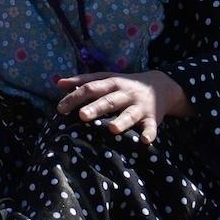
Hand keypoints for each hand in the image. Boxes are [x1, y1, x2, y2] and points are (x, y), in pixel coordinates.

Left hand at [56, 71, 189, 144]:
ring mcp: (139, 106)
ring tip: (112, 129)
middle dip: (95, 108)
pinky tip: (145, 141)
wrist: (161, 86)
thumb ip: (83, 81)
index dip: (75, 97)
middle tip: (82, 116)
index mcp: (111, 83)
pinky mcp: (153, 119)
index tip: (60, 109)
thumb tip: (58, 83)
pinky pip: (151, 127)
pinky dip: (149, 133)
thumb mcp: (106, 78)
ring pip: (130, 114)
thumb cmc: (124, 85)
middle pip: (108, 100)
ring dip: (122, 121)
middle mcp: (125, 93)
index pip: (90, 88)